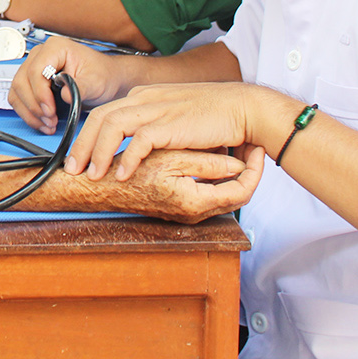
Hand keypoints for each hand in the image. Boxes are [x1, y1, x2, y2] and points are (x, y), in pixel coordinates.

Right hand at [9, 36, 127, 133]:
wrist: (106, 80)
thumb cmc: (102, 75)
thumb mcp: (96, 81)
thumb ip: (81, 87)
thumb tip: (64, 95)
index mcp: (56, 48)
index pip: (36, 70)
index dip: (40, 93)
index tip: (50, 110)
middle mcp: (41, 56)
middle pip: (22, 82)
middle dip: (34, 106)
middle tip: (50, 120)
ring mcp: (34, 68)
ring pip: (17, 91)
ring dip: (30, 112)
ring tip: (47, 124)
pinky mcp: (32, 83)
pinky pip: (19, 99)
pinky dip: (28, 114)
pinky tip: (42, 122)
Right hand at [65, 145, 264, 223]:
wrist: (100, 190)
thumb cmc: (131, 175)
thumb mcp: (172, 161)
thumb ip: (207, 165)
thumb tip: (237, 167)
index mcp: (196, 201)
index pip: (242, 191)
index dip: (254, 170)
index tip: (257, 149)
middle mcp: (194, 211)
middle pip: (237, 195)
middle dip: (249, 171)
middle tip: (254, 146)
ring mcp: (187, 210)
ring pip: (223, 193)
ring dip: (233, 173)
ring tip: (238, 148)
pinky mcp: (179, 204)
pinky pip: (208, 191)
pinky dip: (216, 176)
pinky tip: (213, 156)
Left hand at [66, 82, 296, 182]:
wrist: (243, 108)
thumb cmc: (212, 116)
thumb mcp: (174, 118)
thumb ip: (152, 128)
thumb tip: (134, 149)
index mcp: (144, 97)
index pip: (103, 113)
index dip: (85, 136)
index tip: (76, 157)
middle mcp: (145, 99)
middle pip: (98, 118)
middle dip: (80, 145)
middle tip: (70, 169)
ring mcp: (157, 108)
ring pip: (111, 126)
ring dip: (96, 152)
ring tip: (90, 174)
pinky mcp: (171, 123)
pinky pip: (139, 140)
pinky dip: (127, 158)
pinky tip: (122, 174)